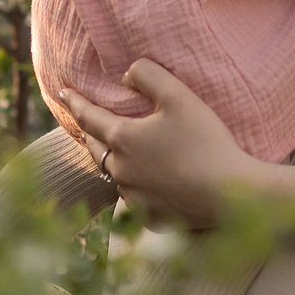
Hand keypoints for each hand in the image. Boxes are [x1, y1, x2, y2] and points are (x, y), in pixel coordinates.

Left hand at [56, 60, 264, 227]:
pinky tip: (148, 183)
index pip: (88, 116)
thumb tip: (126, 75)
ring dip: (114, 162)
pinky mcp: (150, 219)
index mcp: (122, 139)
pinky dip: (136, 187)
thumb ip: (148, 75)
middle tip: (88, 124)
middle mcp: (120, 172)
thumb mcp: (179, 96)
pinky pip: (136, 199)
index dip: (75, 101)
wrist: (231, 194)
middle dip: (90, 134)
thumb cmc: (205, 141)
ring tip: (119, 153)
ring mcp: (134, 199)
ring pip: (115, 176)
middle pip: (96, 149)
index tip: (63, 92)